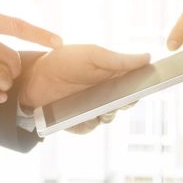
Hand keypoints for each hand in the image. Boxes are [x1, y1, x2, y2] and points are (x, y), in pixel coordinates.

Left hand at [19, 45, 149, 132]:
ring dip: (106, 112)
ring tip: (96, 104)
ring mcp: (93, 109)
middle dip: (125, 102)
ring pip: (109, 117)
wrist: (34, 77)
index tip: (143, 87)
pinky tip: (80, 113)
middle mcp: (105, 94)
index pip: (135, 85)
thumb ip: (119, 60)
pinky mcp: (79, 122)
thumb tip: (148, 58)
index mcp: (112, 76)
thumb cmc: (64, 60)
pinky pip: (90, 127)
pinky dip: (87, 121)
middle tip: (120, 97)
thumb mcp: (92, 55)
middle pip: (125, 104)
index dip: (141, 87)